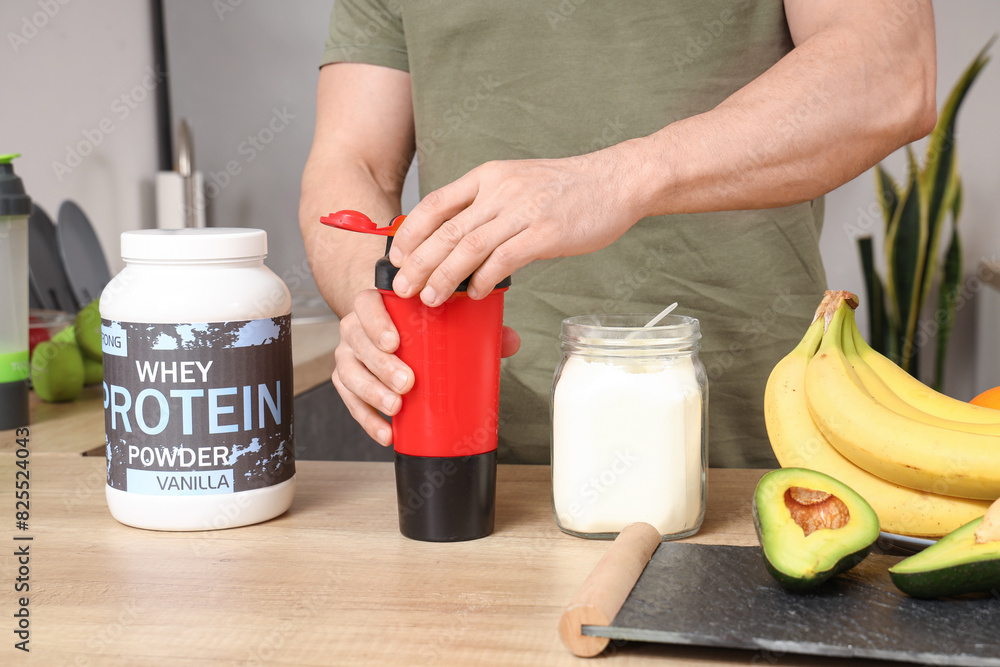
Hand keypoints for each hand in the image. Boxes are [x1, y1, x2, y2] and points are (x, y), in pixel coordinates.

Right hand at [332, 289, 520, 446]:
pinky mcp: (347, 382)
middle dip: (381, 365)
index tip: (395, 342)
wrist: (389, 334)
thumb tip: (511, 341)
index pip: (366, 304)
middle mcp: (356, 328)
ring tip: (397, 408)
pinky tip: (387, 433)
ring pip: (349, 373)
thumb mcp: (443, 321)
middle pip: (358, 342)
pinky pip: (350, 401)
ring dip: (372, 392)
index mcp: (377, 306)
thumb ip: (476, 327)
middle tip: (407, 383)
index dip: (376, 322)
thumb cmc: (417, 327)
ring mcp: (349, 355)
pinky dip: (367, 419)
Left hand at [387, 149, 642, 305]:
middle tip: (402, 287)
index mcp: (489, 176)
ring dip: (444, 277)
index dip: (411, 232)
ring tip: (430, 298)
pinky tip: (475, 294)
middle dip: (419, 263)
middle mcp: (500, 190)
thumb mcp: (518, 184)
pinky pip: (504, 260)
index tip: (397, 257)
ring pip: (469, 247)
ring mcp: (523, 210)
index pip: (436, 203)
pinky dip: (484, 280)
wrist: (615, 181)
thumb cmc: (567, 189)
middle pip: (447, 230)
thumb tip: (457, 241)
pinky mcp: (546, 232)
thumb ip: (487, 206)